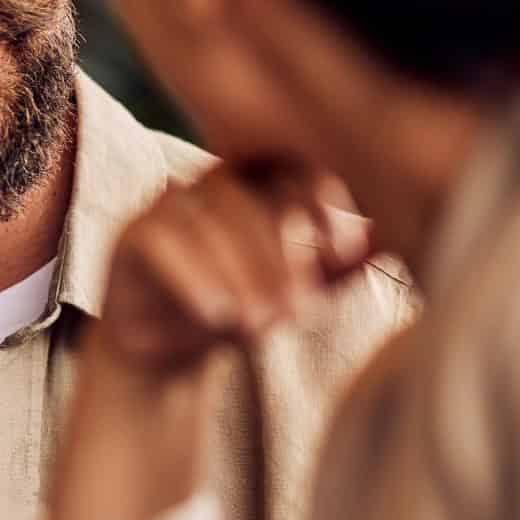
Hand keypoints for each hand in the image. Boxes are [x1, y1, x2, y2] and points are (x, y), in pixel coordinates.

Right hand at [93, 164, 372, 380]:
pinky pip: (160, 242)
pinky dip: (192, 276)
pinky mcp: (130, 236)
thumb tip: (389, 243)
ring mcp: (168, 204)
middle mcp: (211, 182)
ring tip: (260, 324)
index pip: (291, 166)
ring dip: (237, 272)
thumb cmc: (241, 307)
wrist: (167, 354)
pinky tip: (217, 314)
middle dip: (276, 257)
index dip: (318, 196)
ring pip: (206, 219)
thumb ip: (338, 268)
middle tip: (297, 312)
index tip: (342, 246)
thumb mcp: (297, 292)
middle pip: (248, 197)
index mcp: (259, 182)